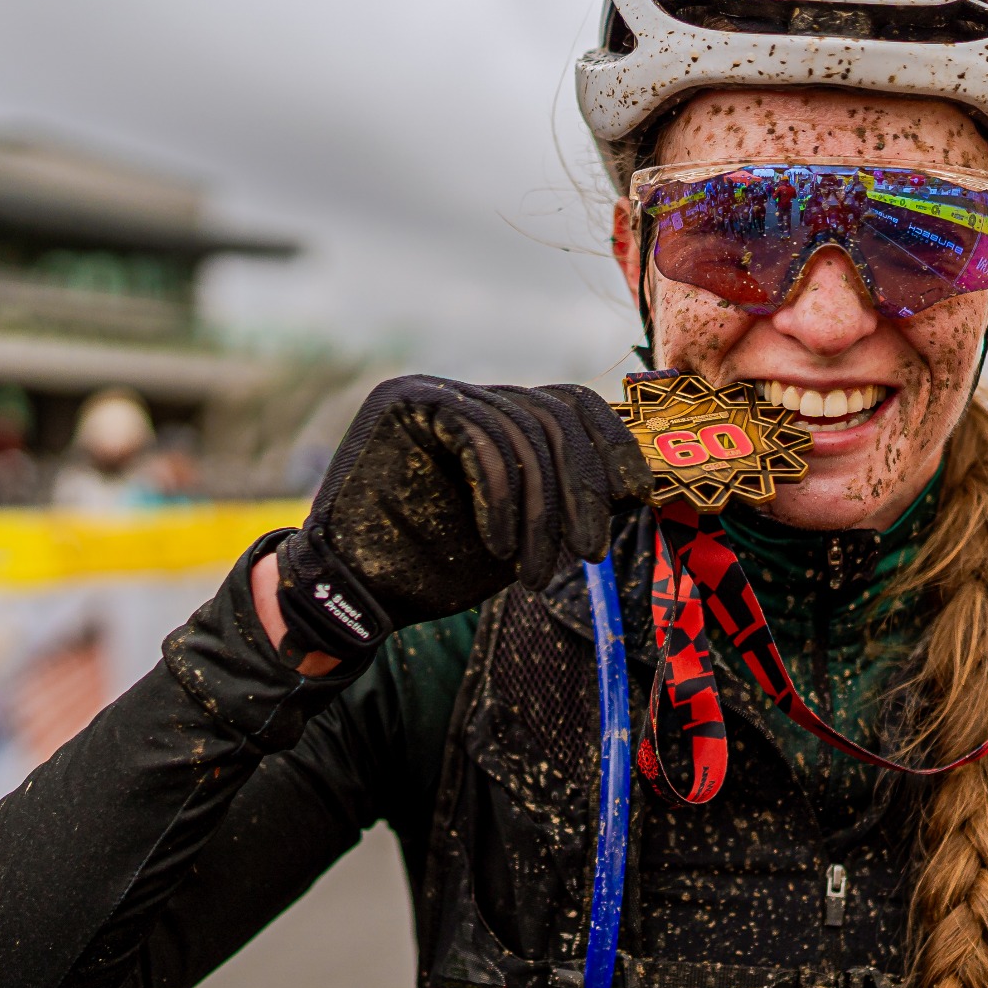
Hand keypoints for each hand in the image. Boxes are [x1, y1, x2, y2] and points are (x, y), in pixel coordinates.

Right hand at [272, 376, 650, 661]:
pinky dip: (501, 498)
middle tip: (588, 552)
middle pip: (554, 415)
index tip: (636, 494)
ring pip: (523, 431)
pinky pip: (482, 439)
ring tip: (535, 571)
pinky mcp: (406, 403)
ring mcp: (432, 390)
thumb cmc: (434, 568)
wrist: (351, 597)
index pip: (568, 404)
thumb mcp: (520, 532)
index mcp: (492, 415)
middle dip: (582, 488)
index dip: (609, 444)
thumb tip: (631, 482)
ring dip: (541, 511)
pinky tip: (500, 547)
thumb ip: (562, 497)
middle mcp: (464, 392)